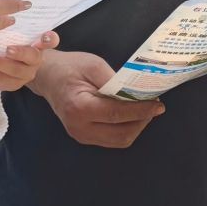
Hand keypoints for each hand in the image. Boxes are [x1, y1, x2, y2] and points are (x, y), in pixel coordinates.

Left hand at [0, 32, 59, 94]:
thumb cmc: (2, 40)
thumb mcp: (5, 29)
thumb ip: (4, 17)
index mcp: (37, 43)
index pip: (50, 40)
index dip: (49, 39)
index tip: (44, 36)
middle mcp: (35, 59)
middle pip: (32, 57)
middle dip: (20, 53)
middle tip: (8, 49)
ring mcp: (24, 74)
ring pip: (14, 71)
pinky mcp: (12, 85)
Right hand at [34, 48, 163, 148]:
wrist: (48, 77)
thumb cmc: (70, 67)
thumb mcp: (94, 65)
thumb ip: (115, 81)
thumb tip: (138, 93)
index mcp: (79, 107)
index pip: (117, 114)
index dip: (141, 111)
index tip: (158, 105)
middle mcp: (79, 127)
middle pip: (121, 134)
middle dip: (142, 121)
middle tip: (154, 106)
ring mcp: (81, 135)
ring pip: (119, 140)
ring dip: (136, 127)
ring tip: (145, 110)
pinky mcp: (84, 137)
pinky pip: (111, 139)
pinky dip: (125, 129)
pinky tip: (131, 115)